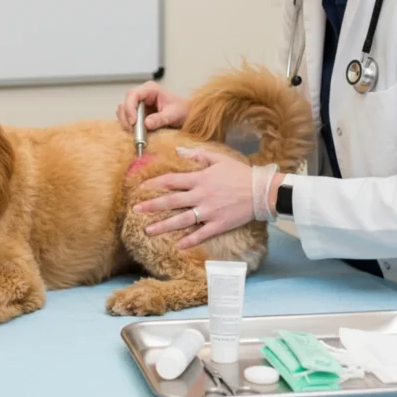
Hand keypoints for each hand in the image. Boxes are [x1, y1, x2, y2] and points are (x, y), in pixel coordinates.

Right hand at [116, 81, 189, 131]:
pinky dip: (129, 126)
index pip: (133, 94)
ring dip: (126, 122)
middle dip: (126, 118)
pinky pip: (127, 118)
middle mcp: (142, 94)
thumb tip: (146, 124)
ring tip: (136, 133)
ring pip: (123, 111)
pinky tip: (137, 132)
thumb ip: (160, 119)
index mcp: (150, 89)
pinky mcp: (137, 113)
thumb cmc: (182, 111)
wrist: (185, 116)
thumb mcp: (173, 115)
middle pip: (125, 103)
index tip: (133, 122)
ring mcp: (138, 104)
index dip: (130, 108)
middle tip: (133, 131)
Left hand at [134, 148, 264, 248]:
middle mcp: (201, 196)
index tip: (141, 188)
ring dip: (163, 226)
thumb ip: (197, 155)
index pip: (172, 181)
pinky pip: (201, 234)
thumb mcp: (219, 159)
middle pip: (171, 202)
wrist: (261, 191)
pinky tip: (178, 246)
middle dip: (152, 206)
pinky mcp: (219, 224)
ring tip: (148, 232)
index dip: (155, 184)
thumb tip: (178, 151)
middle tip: (135, 210)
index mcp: (200, 179)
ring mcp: (209, 212)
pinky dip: (190, 241)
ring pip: (181, 220)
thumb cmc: (240, 173)